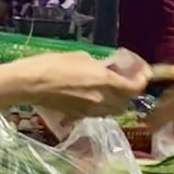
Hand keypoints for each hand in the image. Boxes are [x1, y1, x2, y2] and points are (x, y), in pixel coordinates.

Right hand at [19, 50, 147, 117]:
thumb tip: (105, 68)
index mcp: (104, 82)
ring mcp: (91, 111)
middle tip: (127, 79)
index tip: (142, 72)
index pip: (135, 87)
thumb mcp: (81, 57)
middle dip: (130, 91)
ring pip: (115, 110)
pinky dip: (105, 106)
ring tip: (113, 89)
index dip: (142, 80)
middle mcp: (102, 99)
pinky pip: (100, 113)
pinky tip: (96, 96)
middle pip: (127, 102)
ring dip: (119, 101)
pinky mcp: (79, 116)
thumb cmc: (53, 64)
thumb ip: (99, 65)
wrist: (30, 84)